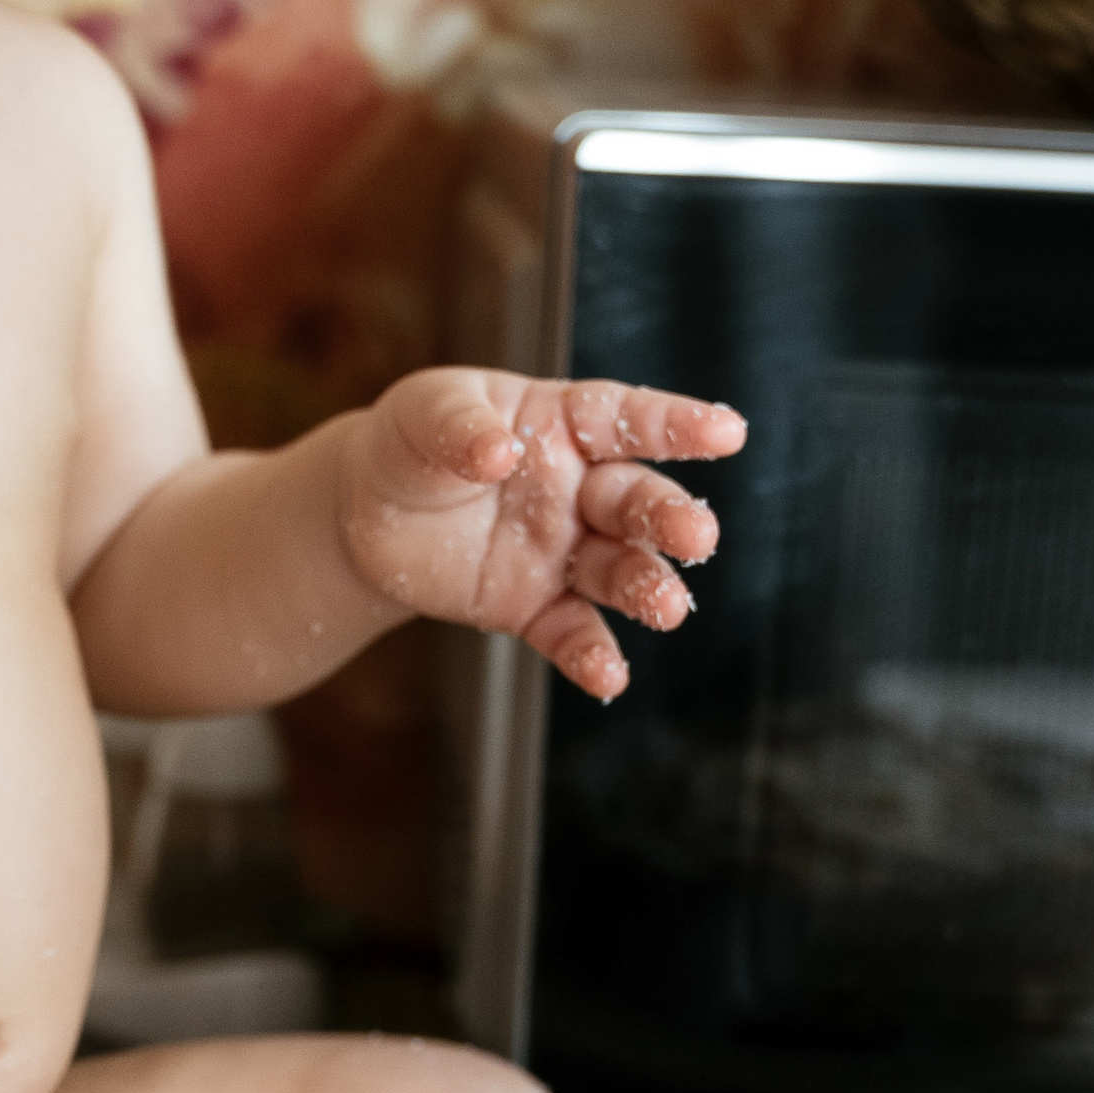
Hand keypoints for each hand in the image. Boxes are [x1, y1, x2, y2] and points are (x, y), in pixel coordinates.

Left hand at [338, 369, 744, 699]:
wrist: (365, 515)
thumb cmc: (410, 444)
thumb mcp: (423, 415)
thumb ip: (460, 428)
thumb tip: (498, 453)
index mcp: (560, 423)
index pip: (625, 418)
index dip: (676, 424)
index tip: (727, 433)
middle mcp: (576, 488)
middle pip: (634, 501)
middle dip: (668, 518)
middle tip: (697, 536)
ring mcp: (562, 551)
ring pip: (618, 570)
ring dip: (646, 587)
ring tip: (666, 608)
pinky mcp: (534, 607)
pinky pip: (572, 632)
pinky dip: (592, 656)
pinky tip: (607, 677)